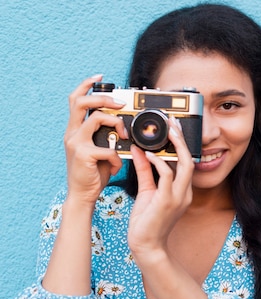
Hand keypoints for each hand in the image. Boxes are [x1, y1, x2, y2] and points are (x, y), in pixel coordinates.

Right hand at [63, 75, 125, 205]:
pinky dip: (117, 157)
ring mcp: (76, 143)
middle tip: (120, 103)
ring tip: (124, 135)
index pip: (76, 99)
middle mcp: (72, 133)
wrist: (82, 195)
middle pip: (82, 101)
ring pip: (96, 118)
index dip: (86, 85)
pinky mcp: (84, 155)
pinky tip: (116, 166)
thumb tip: (124, 127)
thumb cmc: (94, 173)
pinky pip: (108, 148)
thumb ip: (107, 137)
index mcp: (75, 129)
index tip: (100, 76)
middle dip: (104, 97)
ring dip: (116, 123)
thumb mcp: (99, 150)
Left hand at [127, 117, 194, 261]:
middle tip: (171, 122)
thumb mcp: (146, 191)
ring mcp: (178, 197)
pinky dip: (158, 162)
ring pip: (184, 165)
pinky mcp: (167, 201)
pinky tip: (146, 153)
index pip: (186, 162)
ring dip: (175, 146)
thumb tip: (138, 149)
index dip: (181, 144)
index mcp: (182, 190)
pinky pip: (167, 176)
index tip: (172, 127)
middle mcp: (184, 192)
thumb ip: (144, 171)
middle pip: (190, 159)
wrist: (146, 247)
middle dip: (181, 139)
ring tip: (165, 132)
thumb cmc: (146, 223)